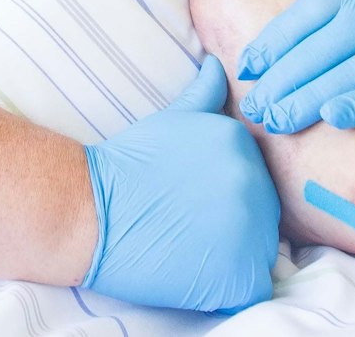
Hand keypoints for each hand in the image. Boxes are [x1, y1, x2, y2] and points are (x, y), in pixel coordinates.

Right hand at [81, 55, 280, 311]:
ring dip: (236, 256)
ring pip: (262, 252)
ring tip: (192, 252)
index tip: (197, 205)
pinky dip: (231, 288)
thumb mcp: (173, 118)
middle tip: (192, 230)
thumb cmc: (126, 165)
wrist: (90, 209)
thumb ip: (206, 94)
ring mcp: (249, 228)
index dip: (231, 198)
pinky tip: (200, 278)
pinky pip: (254, 288)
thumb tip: (217, 64)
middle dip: (237, 226)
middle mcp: (253, 181)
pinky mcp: (237, 272)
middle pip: (264, 216)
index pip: (258, 180)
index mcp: (241, 144)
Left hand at [237, 0, 354, 132]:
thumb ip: (321, 37)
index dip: (270, 45)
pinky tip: (332, 120)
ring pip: (345, 71)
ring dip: (306, 100)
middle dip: (280, 81)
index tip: (244, 73)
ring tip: (278, 124)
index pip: (302, 17)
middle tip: (254, 111)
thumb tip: (258, 69)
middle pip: (318, 48)